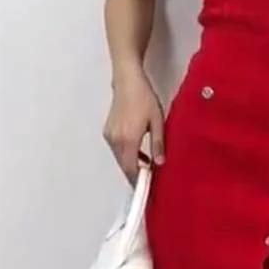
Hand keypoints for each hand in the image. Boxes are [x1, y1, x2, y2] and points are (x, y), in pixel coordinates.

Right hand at [102, 67, 164, 182]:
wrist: (128, 80)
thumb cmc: (143, 97)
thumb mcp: (158, 121)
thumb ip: (158, 144)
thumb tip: (160, 162)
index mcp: (128, 139)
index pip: (131, 168)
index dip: (138, 180)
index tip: (146, 187)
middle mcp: (116, 139)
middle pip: (124, 165)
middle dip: (135, 174)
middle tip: (149, 179)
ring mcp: (110, 135)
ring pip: (120, 158)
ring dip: (131, 163)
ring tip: (147, 165)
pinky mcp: (108, 130)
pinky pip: (117, 149)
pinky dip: (126, 154)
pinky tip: (138, 152)